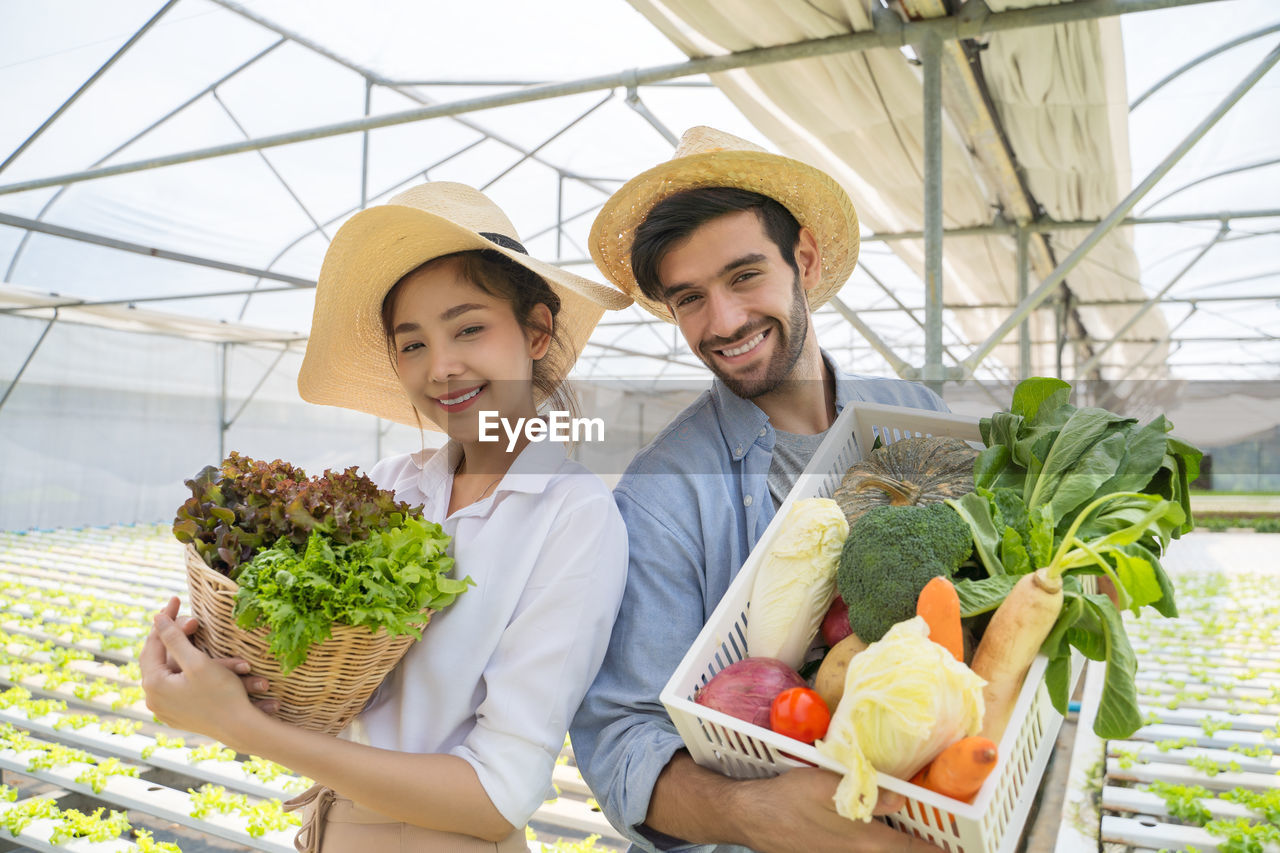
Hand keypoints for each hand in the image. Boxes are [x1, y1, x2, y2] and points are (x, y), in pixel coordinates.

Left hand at [140, 598, 275, 743]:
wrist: (241, 729)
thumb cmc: (221, 694)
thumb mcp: (197, 661)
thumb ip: (174, 638)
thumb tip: (156, 618)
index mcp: (153, 684)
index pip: (153, 644)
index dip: (164, 620)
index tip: (175, 600)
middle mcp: (153, 699)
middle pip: (160, 657)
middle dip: (177, 635)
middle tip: (190, 617)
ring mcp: (165, 709)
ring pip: (172, 671)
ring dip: (186, 652)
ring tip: (197, 633)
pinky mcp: (178, 716)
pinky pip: (178, 685)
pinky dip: (188, 669)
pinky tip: (196, 658)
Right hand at [737, 768, 941, 852]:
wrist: (751, 818)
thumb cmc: (788, 800)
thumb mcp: (828, 786)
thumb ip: (870, 794)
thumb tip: (904, 797)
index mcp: (866, 843)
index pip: (914, 851)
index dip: (939, 850)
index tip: (959, 846)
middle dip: (920, 848)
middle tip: (940, 839)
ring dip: (897, 846)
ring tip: (911, 837)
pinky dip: (878, 847)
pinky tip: (874, 834)